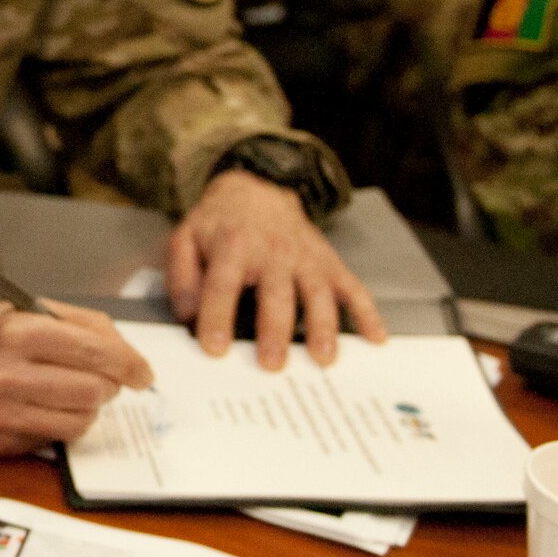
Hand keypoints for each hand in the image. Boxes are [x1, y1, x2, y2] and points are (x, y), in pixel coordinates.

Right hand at [0, 300, 153, 456]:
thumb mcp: (12, 309)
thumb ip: (68, 322)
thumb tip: (118, 347)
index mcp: (15, 330)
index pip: (94, 350)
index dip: (128, 363)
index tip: (142, 371)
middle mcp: (7, 374)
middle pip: (93, 390)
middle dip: (109, 386)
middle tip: (105, 381)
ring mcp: (1, 414)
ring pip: (79, 422)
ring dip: (88, 409)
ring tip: (75, 395)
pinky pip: (52, 440)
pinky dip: (59, 425)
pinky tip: (45, 409)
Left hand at [166, 169, 387, 367]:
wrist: (255, 192)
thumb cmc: (218, 226)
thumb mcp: (185, 240)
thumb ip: (182, 278)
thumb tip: (189, 315)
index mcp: (233, 246)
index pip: (222, 285)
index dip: (217, 317)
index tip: (214, 348)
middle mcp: (274, 252)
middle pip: (276, 295)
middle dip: (274, 330)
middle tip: (271, 364)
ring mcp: (306, 258)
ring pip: (318, 294)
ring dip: (322, 327)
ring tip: (323, 359)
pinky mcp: (330, 264)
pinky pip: (353, 288)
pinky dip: (368, 313)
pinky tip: (375, 338)